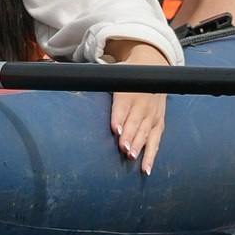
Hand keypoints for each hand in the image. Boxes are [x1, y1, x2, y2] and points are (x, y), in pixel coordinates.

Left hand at [102, 36, 173, 173]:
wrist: (152, 67)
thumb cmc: (127, 77)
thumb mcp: (115, 77)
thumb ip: (99, 85)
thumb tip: (75, 90)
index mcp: (128, 93)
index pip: (123, 106)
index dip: (119, 118)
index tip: (115, 129)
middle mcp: (142, 104)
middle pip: (135, 122)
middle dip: (130, 135)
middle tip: (123, 148)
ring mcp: (152, 115)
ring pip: (145, 132)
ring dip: (139, 145)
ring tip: (132, 156)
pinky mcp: (158, 124)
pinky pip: (155, 141)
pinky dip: (151, 155)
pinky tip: (145, 168)